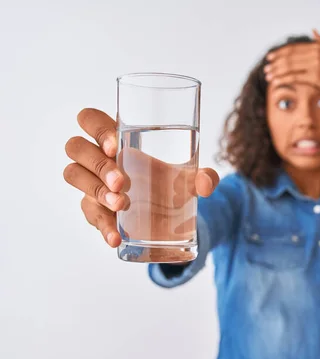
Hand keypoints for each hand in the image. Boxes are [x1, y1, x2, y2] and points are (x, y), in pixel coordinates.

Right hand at [63, 108, 218, 247]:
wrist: (170, 216)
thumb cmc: (171, 182)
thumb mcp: (191, 179)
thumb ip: (205, 177)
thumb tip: (206, 184)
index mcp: (118, 137)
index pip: (91, 120)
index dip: (96, 129)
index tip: (117, 146)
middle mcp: (99, 157)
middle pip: (76, 147)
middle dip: (98, 164)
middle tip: (122, 182)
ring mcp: (92, 182)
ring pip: (73, 175)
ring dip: (96, 190)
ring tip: (121, 205)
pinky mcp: (93, 208)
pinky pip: (88, 214)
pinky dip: (102, 226)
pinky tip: (116, 237)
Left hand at [263, 29, 319, 96]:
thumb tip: (313, 30)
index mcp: (317, 46)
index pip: (294, 48)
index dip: (280, 52)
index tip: (270, 57)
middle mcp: (315, 53)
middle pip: (289, 57)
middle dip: (275, 62)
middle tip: (266, 67)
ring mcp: (315, 65)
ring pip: (289, 66)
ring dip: (276, 71)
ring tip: (268, 75)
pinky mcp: (315, 77)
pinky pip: (294, 77)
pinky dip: (282, 79)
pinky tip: (275, 82)